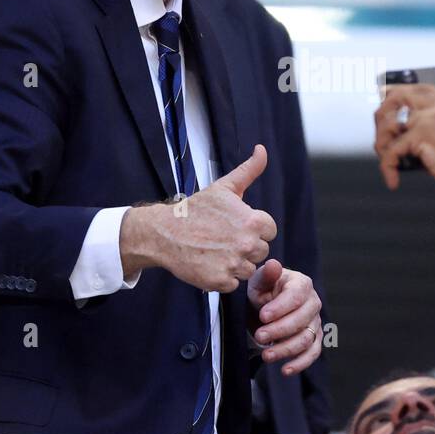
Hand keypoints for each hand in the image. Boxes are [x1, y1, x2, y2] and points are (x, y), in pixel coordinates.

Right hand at [122, 145, 276, 292]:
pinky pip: (233, 284)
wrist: (164, 233)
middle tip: (223, 239)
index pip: (269, 231)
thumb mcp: (225, 187)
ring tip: (216, 251)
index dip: (253, 229)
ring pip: (248, 269)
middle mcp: (246, 244)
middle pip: (261, 252)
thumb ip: (249, 170)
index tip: (235, 226)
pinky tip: (209, 263)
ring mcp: (234, 264)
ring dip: (235, 263)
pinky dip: (223, 277)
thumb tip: (262, 149)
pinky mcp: (221, 282)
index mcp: (253, 221)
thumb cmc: (196, 210)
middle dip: (245, 246)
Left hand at [248, 260, 322, 375]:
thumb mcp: (259, 281)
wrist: (267, 306)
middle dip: (279, 330)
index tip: (262, 315)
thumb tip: (273, 265)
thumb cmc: (263, 291)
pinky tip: (285, 370)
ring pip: (306, 340)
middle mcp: (313, 303)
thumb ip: (266, 275)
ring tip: (266, 355)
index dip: (280, 308)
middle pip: (302, 320)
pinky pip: (312, 353)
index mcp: (302, 284)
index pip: (296, 297)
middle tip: (258, 336)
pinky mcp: (314, 339)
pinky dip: (300, 364)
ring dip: (285, 349)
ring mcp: (316, 322)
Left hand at [373, 84, 434, 196]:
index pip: (419, 88)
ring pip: (390, 124)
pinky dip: (388, 167)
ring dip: (382, 144)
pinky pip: (392, 151)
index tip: (384, 97)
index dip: (398, 91)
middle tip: (380, 137)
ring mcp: (430, 119)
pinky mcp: (422, 136)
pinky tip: (393, 180)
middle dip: (382, 116)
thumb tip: (404, 135)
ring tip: (387, 161)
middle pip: (398, 97)